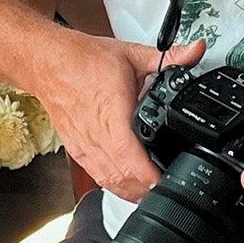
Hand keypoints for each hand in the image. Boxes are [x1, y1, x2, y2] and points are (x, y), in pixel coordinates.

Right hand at [36, 31, 205, 203]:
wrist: (47, 63)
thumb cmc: (83, 60)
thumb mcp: (131, 54)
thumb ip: (168, 57)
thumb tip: (196, 50)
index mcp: (113, 113)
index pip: (132, 157)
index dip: (151, 176)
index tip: (169, 180)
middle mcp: (97, 134)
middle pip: (124, 177)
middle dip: (147, 188)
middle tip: (169, 188)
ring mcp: (86, 145)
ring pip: (110, 181)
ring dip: (132, 191)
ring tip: (152, 192)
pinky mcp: (77, 149)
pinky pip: (97, 176)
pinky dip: (114, 185)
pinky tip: (128, 186)